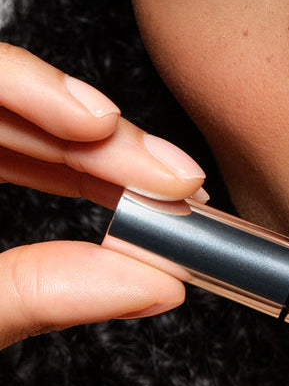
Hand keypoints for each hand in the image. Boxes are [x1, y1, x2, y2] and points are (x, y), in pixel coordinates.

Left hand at [0, 43, 202, 348]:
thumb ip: (35, 295)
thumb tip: (154, 281)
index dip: (45, 90)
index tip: (108, 126)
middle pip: (13, 103)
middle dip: (103, 141)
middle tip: (175, 178)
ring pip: (20, 126)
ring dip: (97, 157)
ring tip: (162, 187)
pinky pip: (11, 155)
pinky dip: (65, 173)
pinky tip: (114, 189)